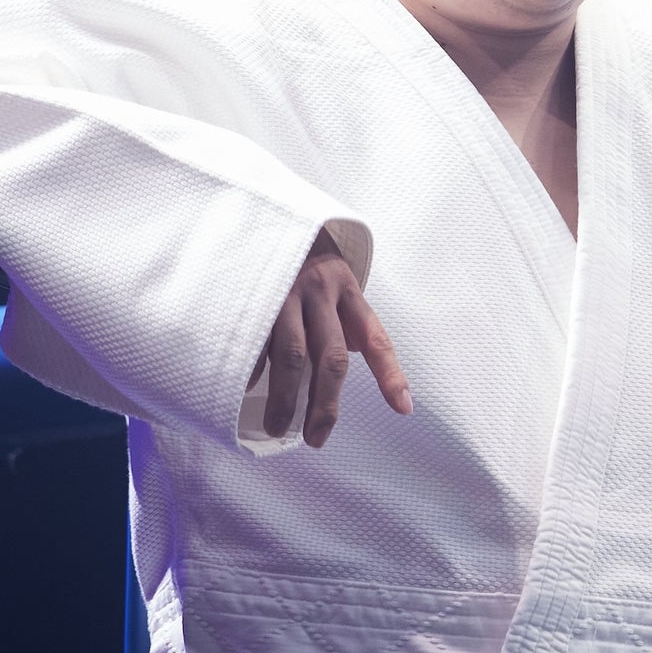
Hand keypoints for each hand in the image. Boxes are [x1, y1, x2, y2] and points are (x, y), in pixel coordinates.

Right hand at [253, 230, 412, 447]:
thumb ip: (346, 319)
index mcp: (348, 289)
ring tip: (279, 428)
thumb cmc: (306, 258)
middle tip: (317, 439)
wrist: (266, 213)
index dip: (391, 374)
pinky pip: (255, 342)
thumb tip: (349, 363)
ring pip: (291, 356)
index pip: (375, 338)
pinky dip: (253, 371)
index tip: (403, 408)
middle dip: (325, 405)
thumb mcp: (336, 280)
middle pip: (330, 358)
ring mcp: (285, 292)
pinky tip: (248, 393)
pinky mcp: (252, 293)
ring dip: (286, 399)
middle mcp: (320, 290)